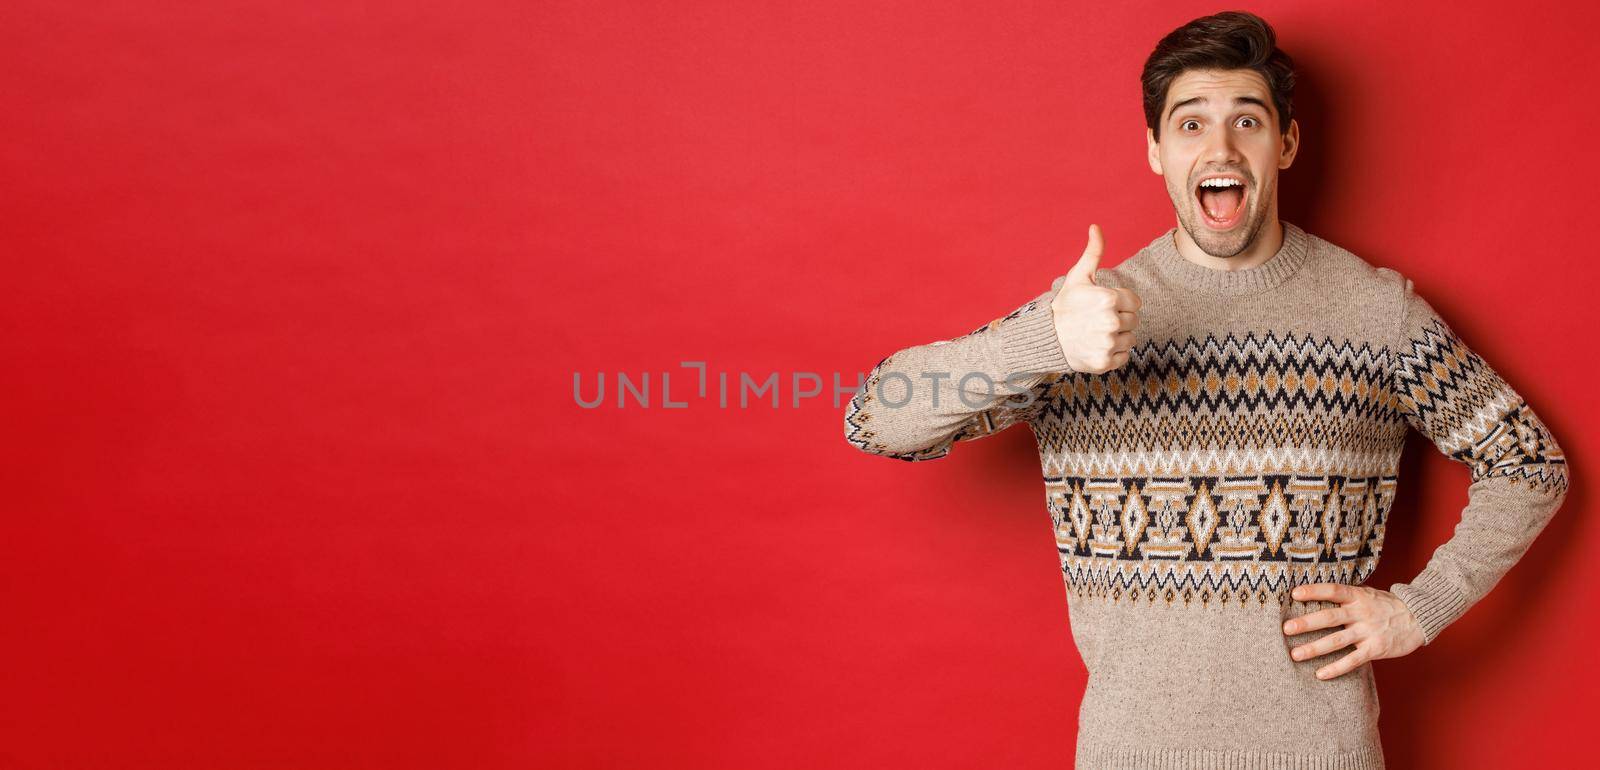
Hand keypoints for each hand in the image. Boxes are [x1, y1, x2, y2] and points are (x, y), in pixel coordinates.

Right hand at [1050, 224, 1140, 373]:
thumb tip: (1095, 226)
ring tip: (1096, 334)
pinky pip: (1124, 357)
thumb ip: (1093, 253)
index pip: (1135, 303)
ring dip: (1117, 337)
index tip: (1104, 306)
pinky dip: (1113, 354)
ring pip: (1130, 339)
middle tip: (1098, 320)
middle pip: (1134, 321)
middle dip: (1119, 320)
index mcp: (1109, 299)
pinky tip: (1097, 347)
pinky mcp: (1104, 362)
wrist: (1045, 338)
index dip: (1121, 303)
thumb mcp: (1078, 277)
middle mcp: (1111, 323)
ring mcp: (1107, 344)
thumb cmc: (1065, 305)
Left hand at [1282, 583, 1425, 678]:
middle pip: (1330, 617)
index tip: (1294, 594)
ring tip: (1295, 655)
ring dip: (1314, 648)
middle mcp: (1361, 613)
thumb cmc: (1387, 605)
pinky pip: (1353, 660)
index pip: (1333, 591)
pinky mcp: (1376, 649)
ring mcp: (1368, 632)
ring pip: (1337, 641)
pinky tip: (1320, 674)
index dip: (1314, 591)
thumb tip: (1315, 595)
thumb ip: (1346, 597)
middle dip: (1307, 623)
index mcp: (1358, 597)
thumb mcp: (1367, 594)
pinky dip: (1336, 668)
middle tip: (1286, 629)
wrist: (1419, 617)